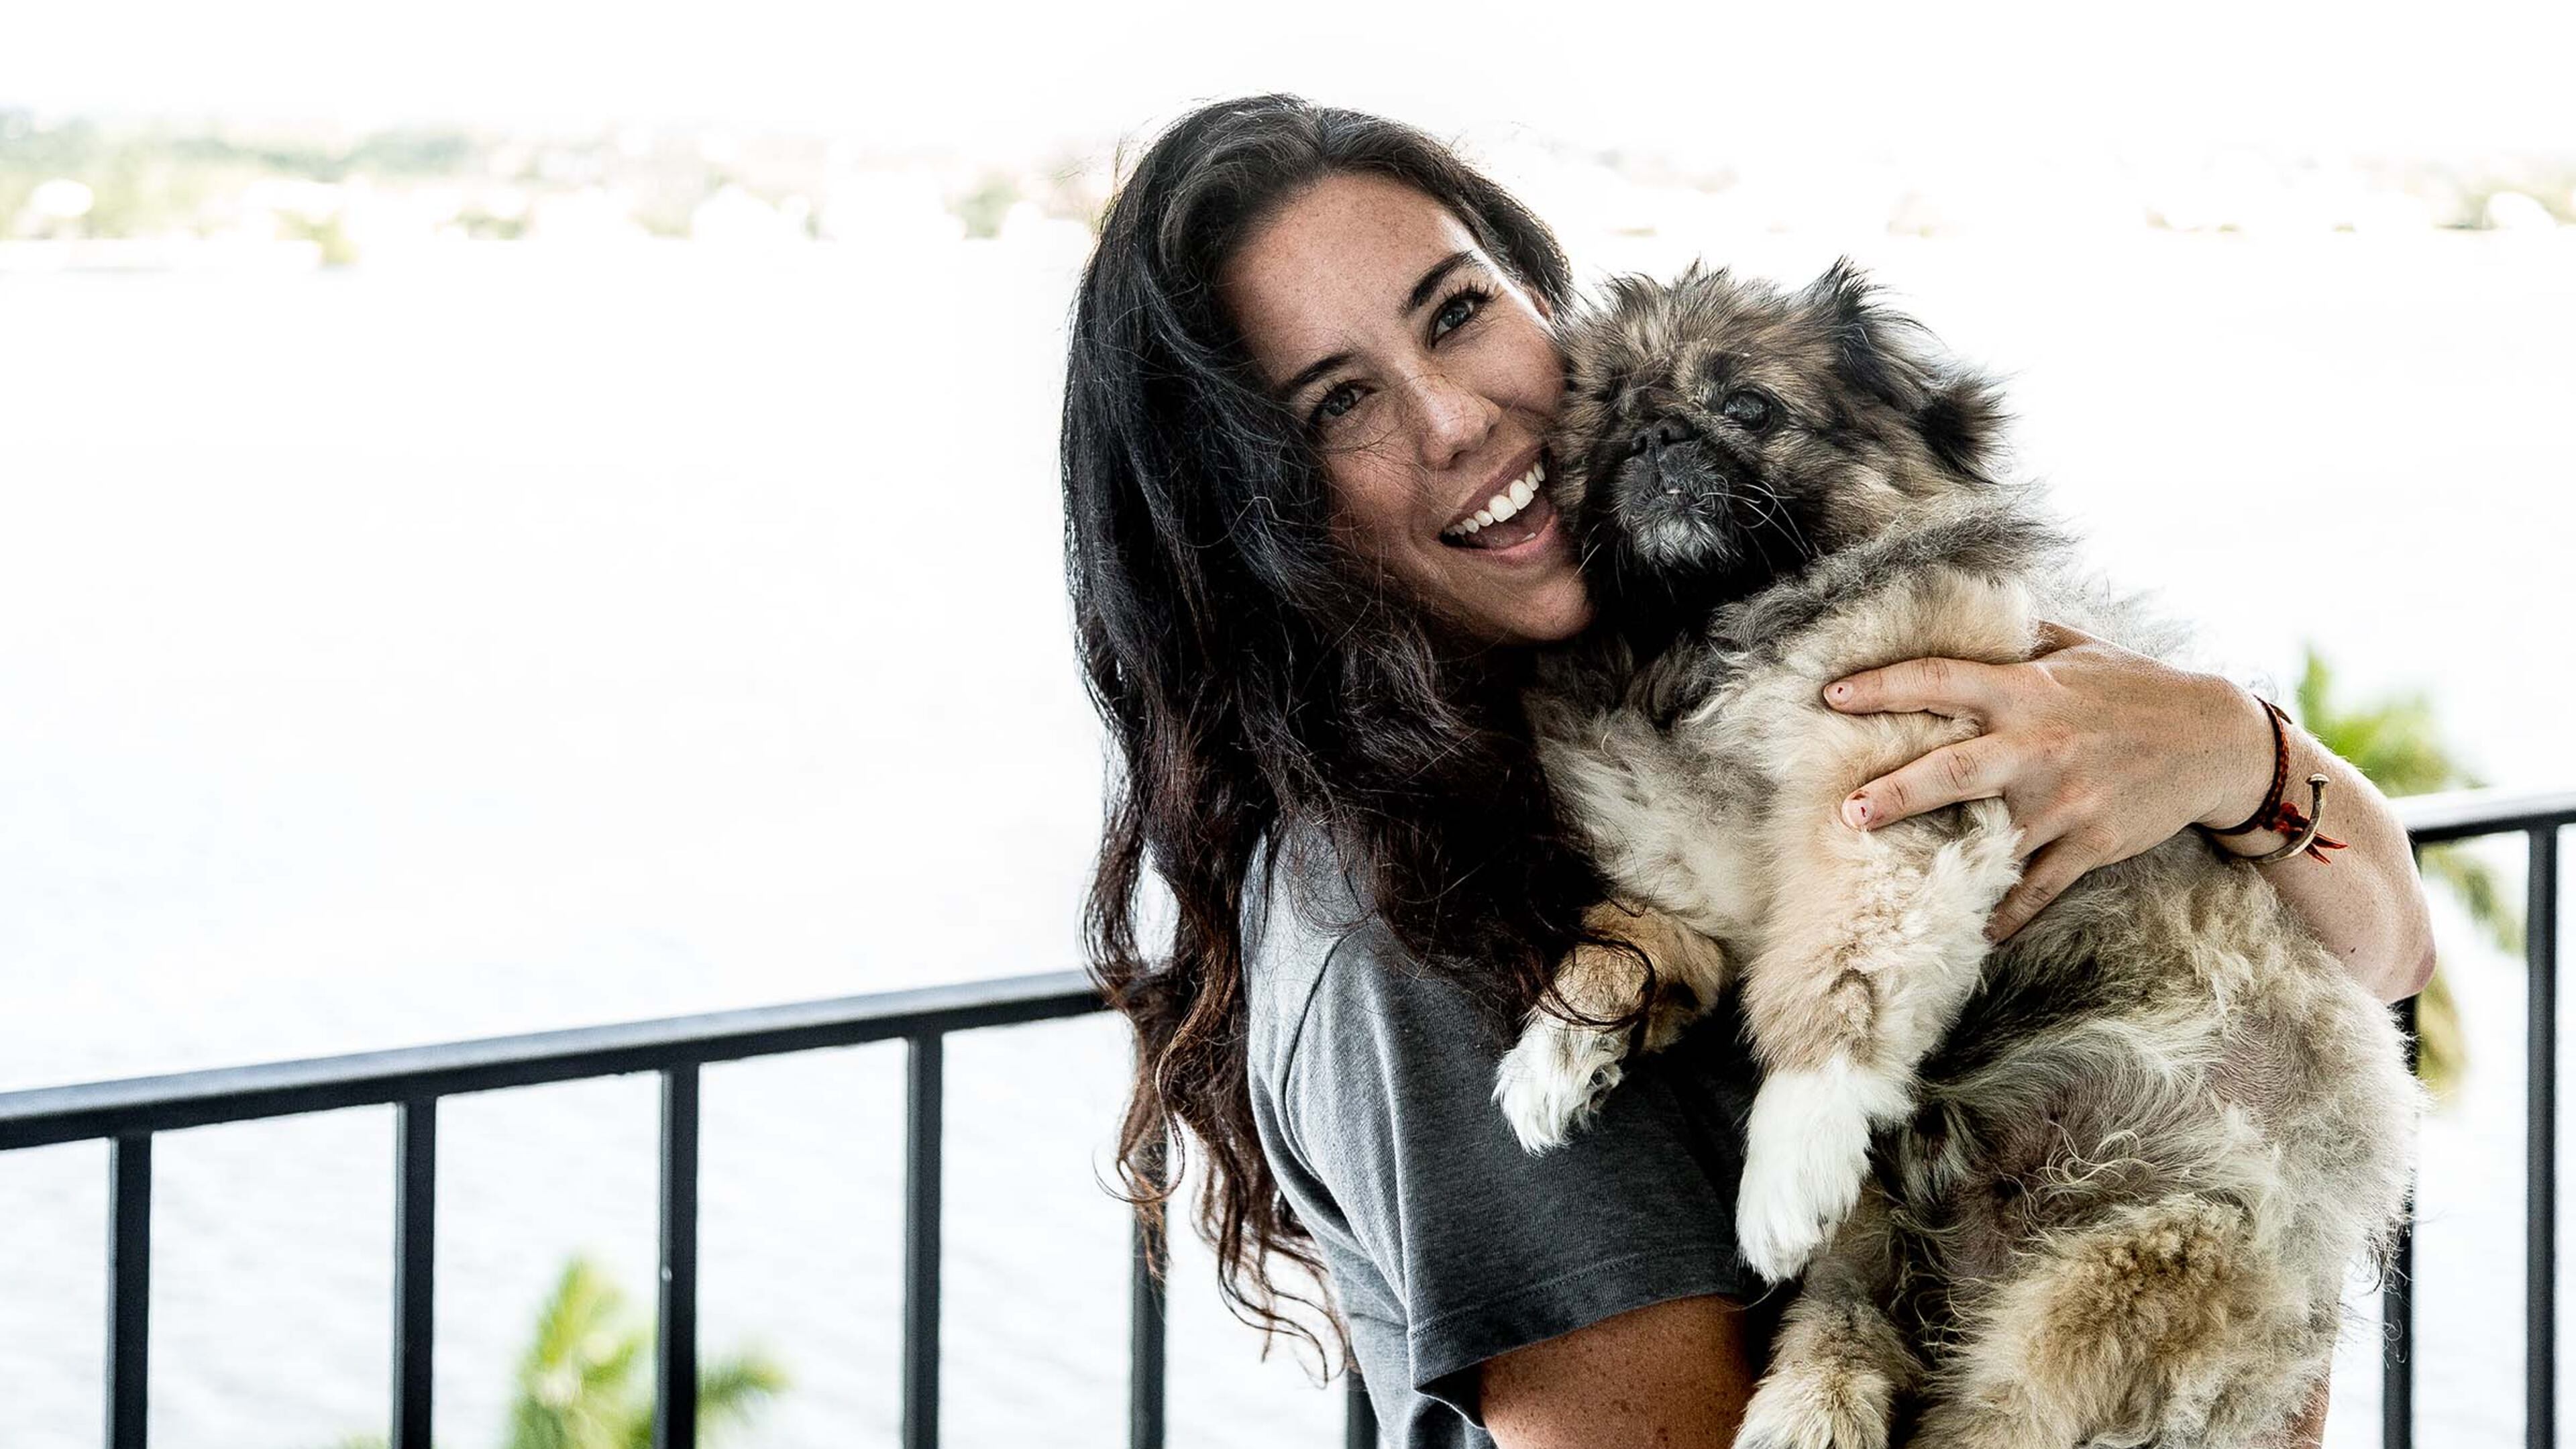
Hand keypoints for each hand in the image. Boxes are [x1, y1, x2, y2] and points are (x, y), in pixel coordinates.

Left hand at [1822, 621, 2272, 941]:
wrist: (2216, 741)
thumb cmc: (2136, 689)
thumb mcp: (2078, 649)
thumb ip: (2020, 636)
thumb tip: (1968, 607)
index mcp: (2027, 690)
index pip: (1940, 681)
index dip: (1882, 686)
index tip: (1830, 695)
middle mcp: (2040, 745)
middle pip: (1954, 771)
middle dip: (1896, 792)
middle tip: (1846, 811)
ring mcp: (2066, 800)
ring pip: (1991, 836)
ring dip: (1942, 860)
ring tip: (1892, 881)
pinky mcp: (2092, 843)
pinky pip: (2037, 886)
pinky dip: (2006, 912)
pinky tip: (1974, 932)